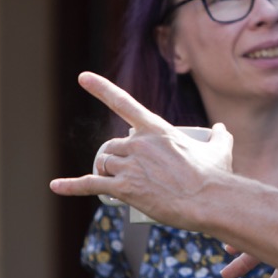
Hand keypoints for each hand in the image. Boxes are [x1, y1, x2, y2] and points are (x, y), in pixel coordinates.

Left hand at [50, 72, 233, 229]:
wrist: (209, 200)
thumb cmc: (214, 175)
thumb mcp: (220, 149)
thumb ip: (221, 135)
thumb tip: (222, 128)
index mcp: (156, 129)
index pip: (123, 102)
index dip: (100, 88)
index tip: (82, 77)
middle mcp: (138, 143)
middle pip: (113, 147)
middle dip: (117, 158)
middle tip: (133, 173)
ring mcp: (129, 166)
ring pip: (104, 165)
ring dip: (106, 173)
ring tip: (123, 186)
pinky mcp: (124, 189)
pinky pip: (90, 185)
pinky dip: (71, 186)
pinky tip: (55, 186)